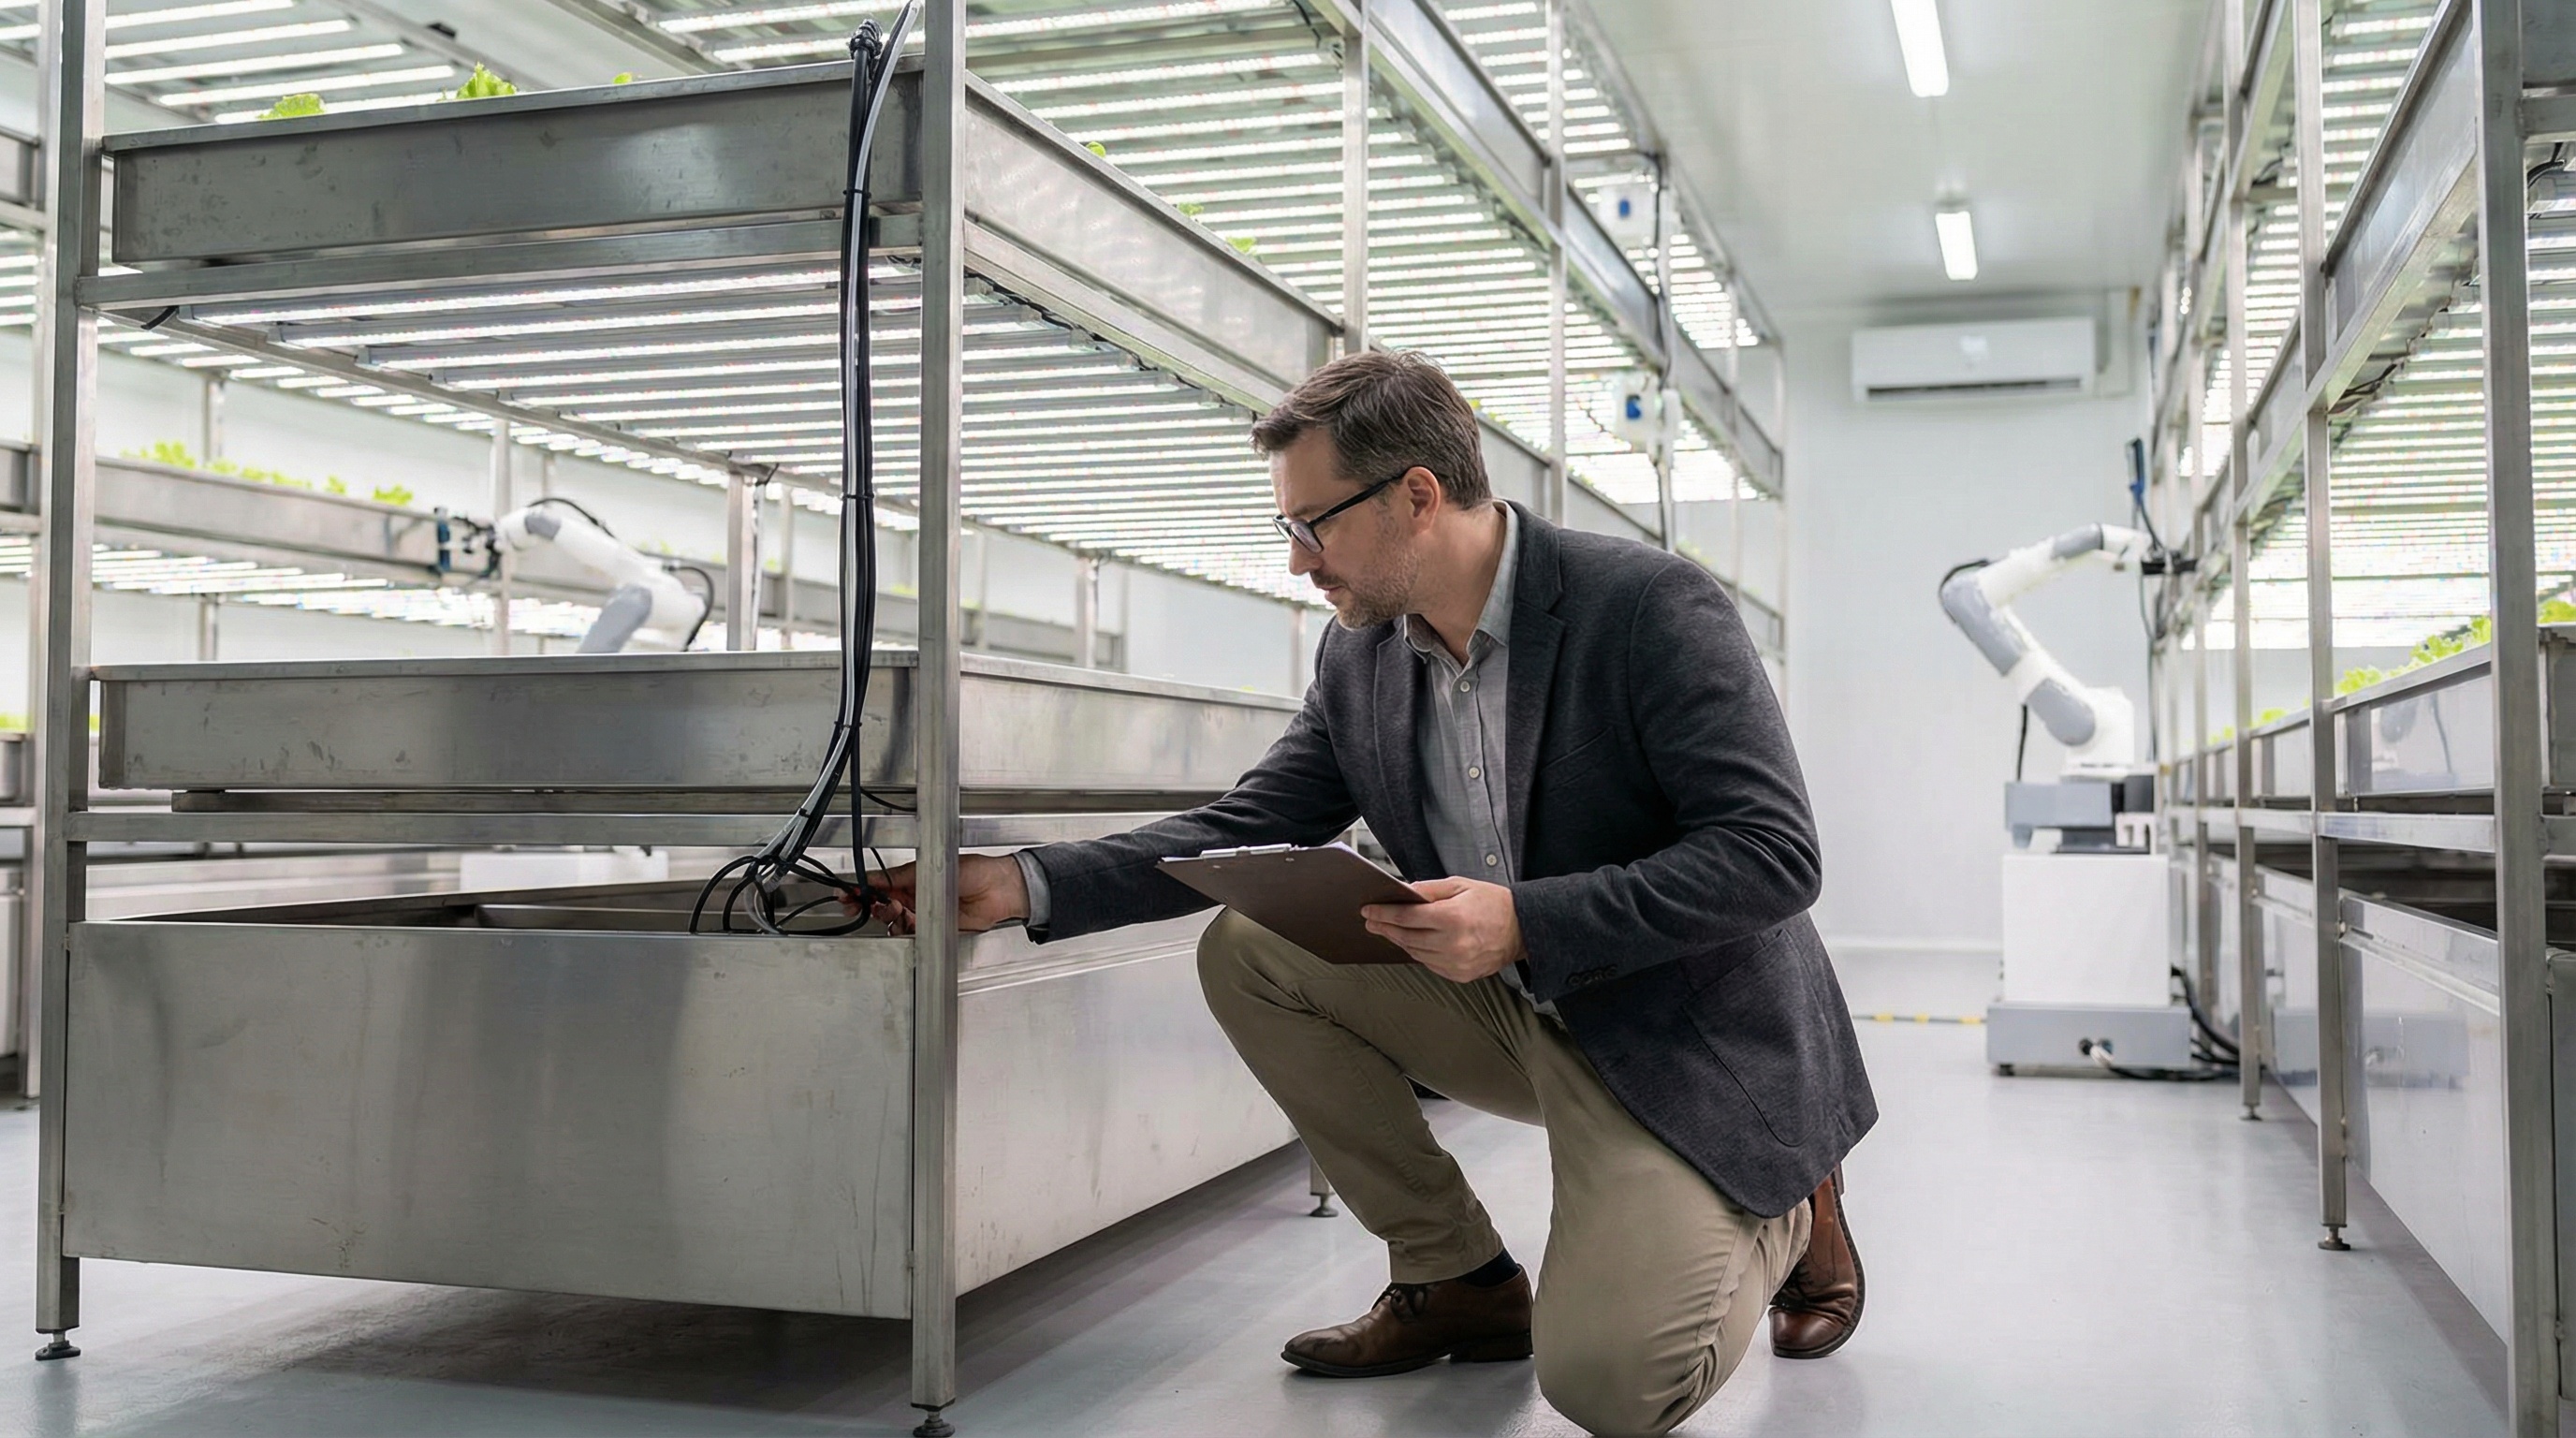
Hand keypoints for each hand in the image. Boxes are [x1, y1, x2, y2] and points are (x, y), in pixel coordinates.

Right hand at [851, 852, 1029, 934]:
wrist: (1000, 891)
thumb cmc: (976, 871)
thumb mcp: (935, 866)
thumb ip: (904, 875)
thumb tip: (876, 878)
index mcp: (912, 876)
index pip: (880, 883)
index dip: (862, 889)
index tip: (847, 893)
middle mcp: (915, 895)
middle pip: (881, 903)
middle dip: (868, 904)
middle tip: (860, 905)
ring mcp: (924, 913)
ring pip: (893, 920)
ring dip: (887, 917)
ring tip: (894, 911)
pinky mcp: (934, 929)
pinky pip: (910, 934)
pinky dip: (902, 931)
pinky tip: (903, 925)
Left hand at [1360, 876, 1525, 982]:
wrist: (1522, 928)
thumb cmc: (1493, 904)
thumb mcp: (1460, 885)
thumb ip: (1429, 889)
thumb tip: (1403, 892)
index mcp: (1452, 917)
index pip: (1406, 917)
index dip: (1383, 913)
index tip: (1369, 911)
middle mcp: (1453, 943)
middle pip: (1406, 937)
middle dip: (1385, 928)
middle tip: (1371, 922)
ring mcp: (1457, 963)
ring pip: (1415, 953)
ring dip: (1399, 942)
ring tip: (1389, 931)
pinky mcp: (1461, 975)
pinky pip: (1430, 964)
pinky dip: (1418, 953)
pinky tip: (1412, 943)